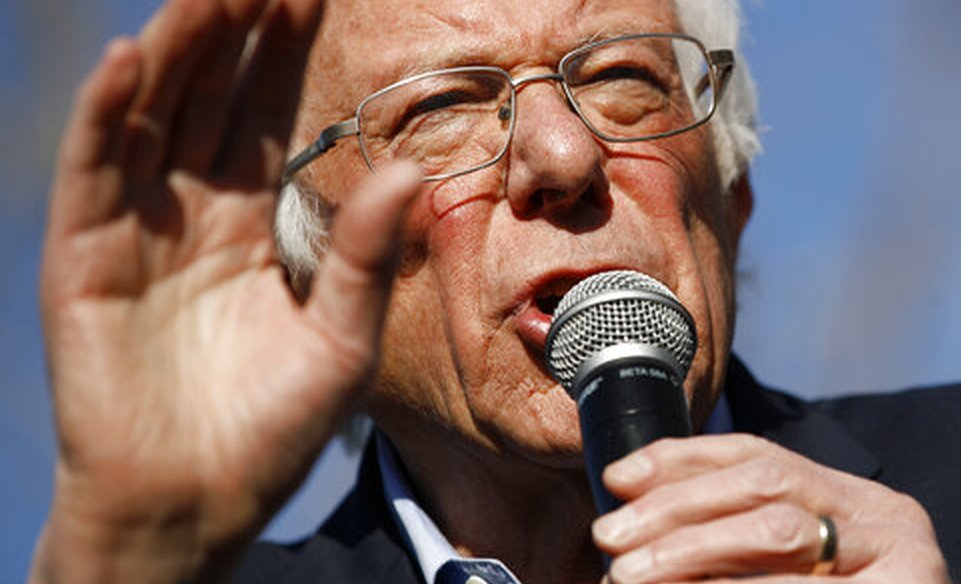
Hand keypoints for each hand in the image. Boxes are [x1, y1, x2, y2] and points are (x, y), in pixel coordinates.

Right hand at [32, 0, 420, 580]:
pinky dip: (108, 117)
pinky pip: (95, 175)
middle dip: (234, 33)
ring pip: (154, 119)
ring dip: (176, 52)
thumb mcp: (341, 339)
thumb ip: (367, 255)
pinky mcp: (86, 261)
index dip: (287, 57)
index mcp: (254, 223)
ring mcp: (136, 230)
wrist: (197, 502)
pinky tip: (134, 59)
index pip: (269, 117)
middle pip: (212, 100)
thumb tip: (409, 169)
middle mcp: (195, 212)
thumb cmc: (272, 429)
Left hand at [592, 435, 948, 581]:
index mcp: (854, 496)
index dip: (681, 458)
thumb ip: (727, 537)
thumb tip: (630, 506)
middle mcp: (884, 515)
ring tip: (628, 575)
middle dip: (675, 507)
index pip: (756, 454)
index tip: (617, 476)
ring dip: (689, 551)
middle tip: (609, 538)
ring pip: (774, 531)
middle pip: (762, 484)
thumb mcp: (783, 570)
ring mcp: (902, 558)